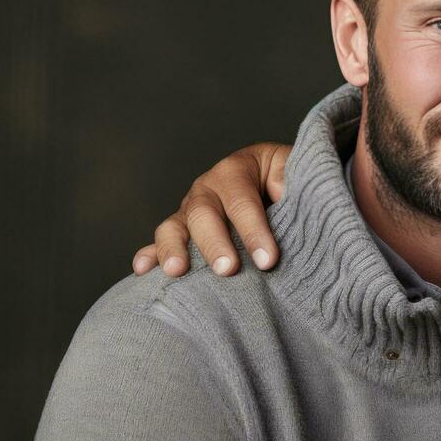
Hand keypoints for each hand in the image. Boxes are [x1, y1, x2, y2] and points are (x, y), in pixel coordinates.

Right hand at [132, 142, 291, 277]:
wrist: (279, 183)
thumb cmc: (290, 180)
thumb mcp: (297, 171)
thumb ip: (295, 179)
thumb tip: (288, 193)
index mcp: (237, 169)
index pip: (242, 200)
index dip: (254, 230)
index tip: (268, 260)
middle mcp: (208, 187)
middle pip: (204, 213)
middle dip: (215, 242)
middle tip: (227, 269)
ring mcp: (191, 208)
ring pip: (174, 225)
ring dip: (173, 248)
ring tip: (177, 271)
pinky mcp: (183, 230)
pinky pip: (159, 241)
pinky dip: (149, 254)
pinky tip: (143, 271)